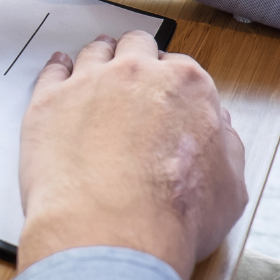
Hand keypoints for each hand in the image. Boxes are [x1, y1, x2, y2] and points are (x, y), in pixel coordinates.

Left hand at [16, 31, 246, 279]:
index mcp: (186, 86)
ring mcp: (89, 83)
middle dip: (135, 58)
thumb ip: (226, 148)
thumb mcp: (230, 188)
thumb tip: (220, 132)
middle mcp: (137, 74)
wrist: (112, 231)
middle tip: (131, 73)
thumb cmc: (171, 215)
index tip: (165, 92)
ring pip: (94, 53)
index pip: (180, 67)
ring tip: (96, 65)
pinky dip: (57, 69)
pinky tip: (59, 72)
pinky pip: (52, 71)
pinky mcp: (49, 101)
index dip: (171, 81)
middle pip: (135, 48)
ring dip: (98, 57)